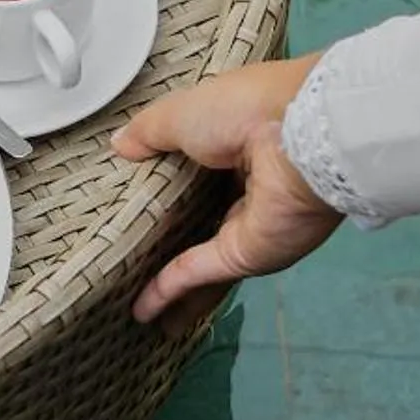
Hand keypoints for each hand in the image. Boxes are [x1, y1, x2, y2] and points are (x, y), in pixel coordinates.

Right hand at [114, 54, 342, 321]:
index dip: (165, 186)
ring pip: (200, 258)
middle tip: (129, 256)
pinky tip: (143, 308)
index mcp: (234, 146)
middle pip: (199, 221)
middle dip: (169, 240)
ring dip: (171, 284)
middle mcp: (244, 189)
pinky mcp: (247, 255)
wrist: (300, 136)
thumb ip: (149, 132)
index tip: (132, 202)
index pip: (195, 172)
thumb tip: (119, 145)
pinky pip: (200, 273)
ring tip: (133, 304)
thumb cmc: (244, 111)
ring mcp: (247, 227)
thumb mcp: (181, 111)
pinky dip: (171, 291)